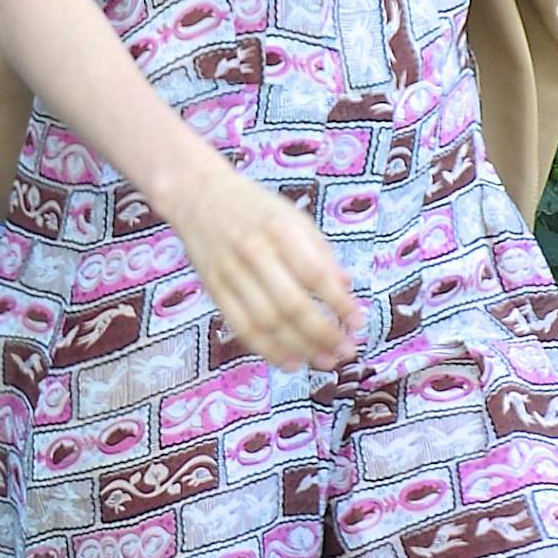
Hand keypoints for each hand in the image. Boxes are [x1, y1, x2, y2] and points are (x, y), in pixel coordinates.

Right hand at [175, 170, 364, 370]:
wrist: (199, 196)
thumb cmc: (256, 208)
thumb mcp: (295, 217)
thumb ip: (321, 252)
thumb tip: (346, 288)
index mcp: (279, 229)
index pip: (314, 273)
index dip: (339, 302)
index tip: (359, 322)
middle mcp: (253, 252)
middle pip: (291, 304)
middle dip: (323, 334)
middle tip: (346, 350)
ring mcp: (230, 273)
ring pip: (267, 322)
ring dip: (300, 348)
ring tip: (325, 361)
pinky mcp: (214, 290)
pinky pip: (242, 328)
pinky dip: (268, 350)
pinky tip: (291, 362)